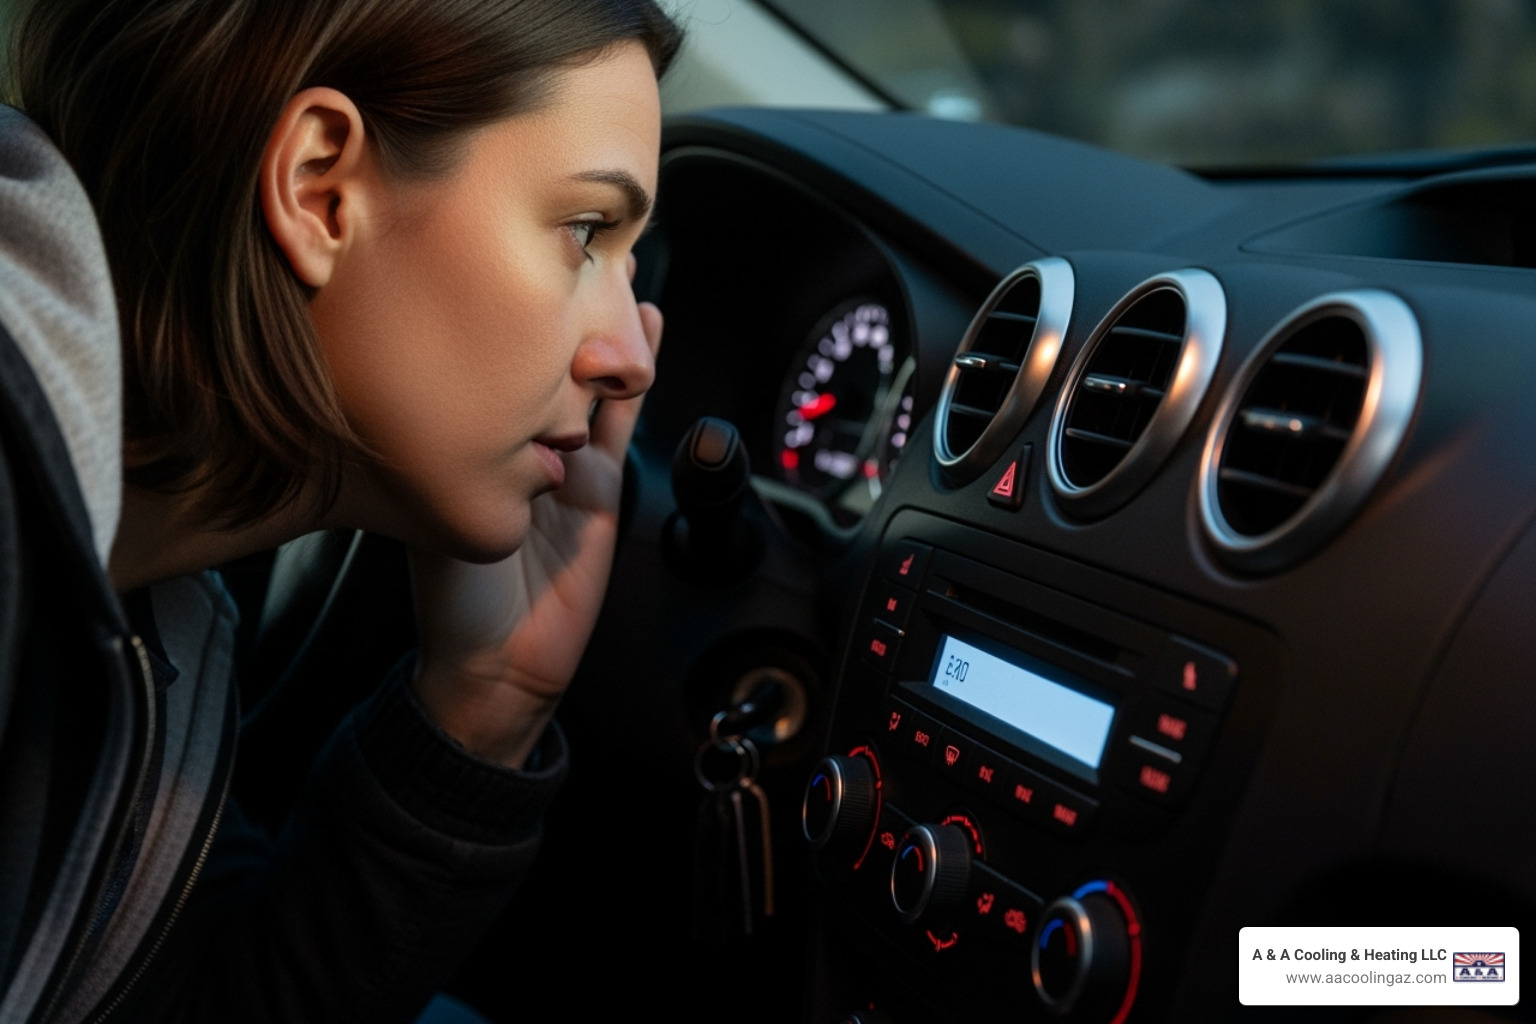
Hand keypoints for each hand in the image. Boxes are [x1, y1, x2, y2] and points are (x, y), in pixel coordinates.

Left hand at [409, 274, 662, 767]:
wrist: (500, 663)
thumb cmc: (451, 599)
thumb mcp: (434, 513)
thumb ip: (446, 457)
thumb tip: (421, 380)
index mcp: (467, 439)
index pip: (487, 356)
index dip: (500, 305)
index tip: (500, 246)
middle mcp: (513, 438)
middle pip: (544, 353)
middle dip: (560, 299)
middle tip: (574, 239)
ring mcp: (562, 457)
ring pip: (589, 374)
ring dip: (604, 323)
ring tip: (613, 266)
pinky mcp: (602, 483)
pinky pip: (623, 418)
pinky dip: (635, 373)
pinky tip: (645, 321)